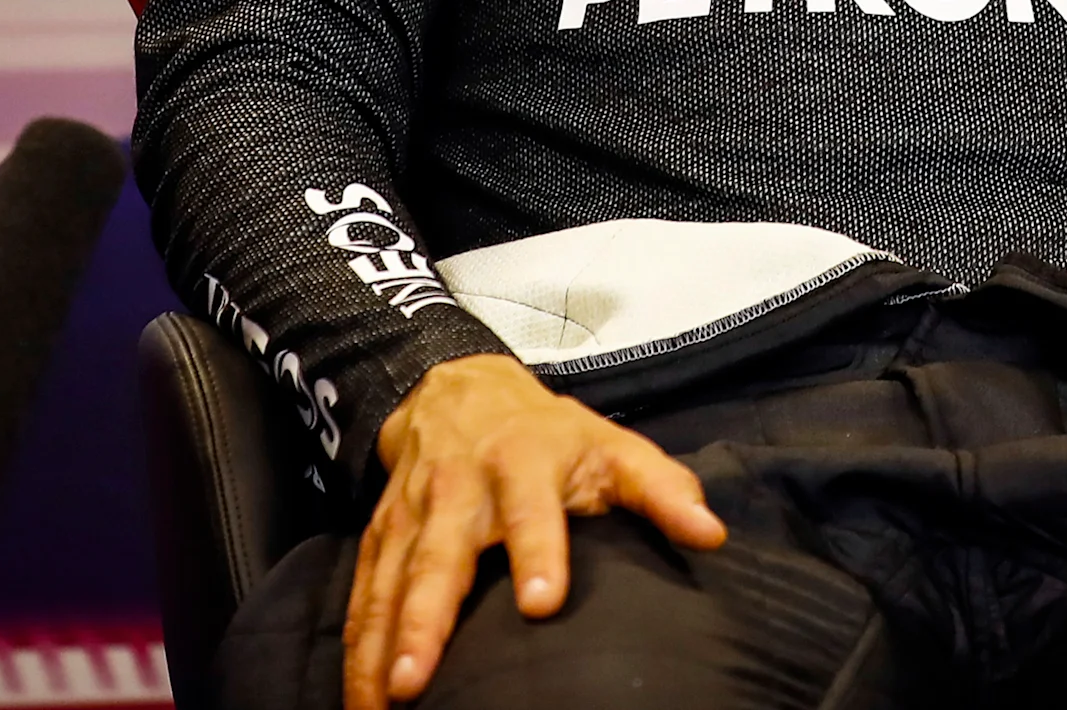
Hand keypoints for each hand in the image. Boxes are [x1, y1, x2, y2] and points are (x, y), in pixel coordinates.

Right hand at [348, 352, 725, 707]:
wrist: (457, 390)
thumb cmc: (548, 434)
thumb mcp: (609, 444)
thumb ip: (661, 487)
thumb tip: (711, 534)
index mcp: (522, 463)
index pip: (532, 511)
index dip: (538, 553)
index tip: (542, 605)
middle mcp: (458, 490)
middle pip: (439, 559)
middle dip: (426, 622)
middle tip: (416, 681)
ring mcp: (410, 514)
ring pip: (389, 583)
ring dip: (379, 645)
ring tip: (379, 705)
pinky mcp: (379, 534)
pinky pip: (361, 593)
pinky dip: (355, 645)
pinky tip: (357, 698)